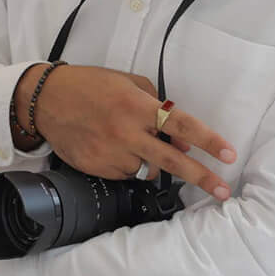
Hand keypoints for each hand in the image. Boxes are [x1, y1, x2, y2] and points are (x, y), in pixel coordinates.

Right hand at [16, 65, 235, 198]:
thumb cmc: (90, 86)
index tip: (228, 155)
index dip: (208, 141)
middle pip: (173, 162)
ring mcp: (111, 154)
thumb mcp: (128, 82)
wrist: (46, 101)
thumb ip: (158, 107)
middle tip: (223, 192)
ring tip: (132, 141)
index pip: (182, 126)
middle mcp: (127, 132)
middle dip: (202, 177)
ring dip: (151, 162)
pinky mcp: (98, 168)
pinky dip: (128, 164)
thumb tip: (180, 141)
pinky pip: (125, 174)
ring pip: (148, 170)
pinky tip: (113, 147)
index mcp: (138, 106)